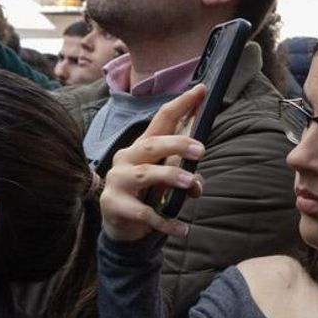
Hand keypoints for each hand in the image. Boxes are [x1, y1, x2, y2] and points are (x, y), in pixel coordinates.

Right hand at [99, 86, 206, 241]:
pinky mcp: (115, 206)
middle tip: (201, 150)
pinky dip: (166, 222)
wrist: (121, 227)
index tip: (202, 89)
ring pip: (145, 174)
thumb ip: (184, 177)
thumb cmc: (147, 196)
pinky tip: (183, 228)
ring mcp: (118, 182)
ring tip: (192, 183)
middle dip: (177, 144)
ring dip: (171, 177)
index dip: (182, 104)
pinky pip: (145, 213)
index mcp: (141, 148)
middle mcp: (126, 159)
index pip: (161, 120)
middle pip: (151, 145)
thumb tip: (197, 181)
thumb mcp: (168, 183)